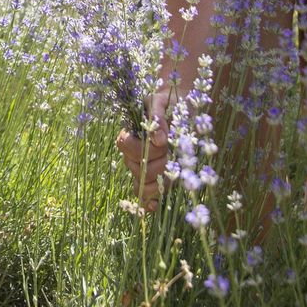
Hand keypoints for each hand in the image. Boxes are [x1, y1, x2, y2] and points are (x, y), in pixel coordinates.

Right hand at [115, 88, 171, 213]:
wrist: (181, 106)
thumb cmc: (169, 102)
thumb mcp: (162, 100)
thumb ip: (157, 115)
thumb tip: (158, 139)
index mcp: (130, 133)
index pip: (124, 145)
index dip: (144, 148)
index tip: (163, 142)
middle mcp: (132, 154)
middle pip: (138, 169)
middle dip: (159, 164)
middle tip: (172, 153)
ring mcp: (142, 168)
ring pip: (142, 186)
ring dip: (160, 182)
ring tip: (174, 171)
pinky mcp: (155, 179)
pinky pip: (145, 196)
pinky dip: (149, 203)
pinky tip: (156, 205)